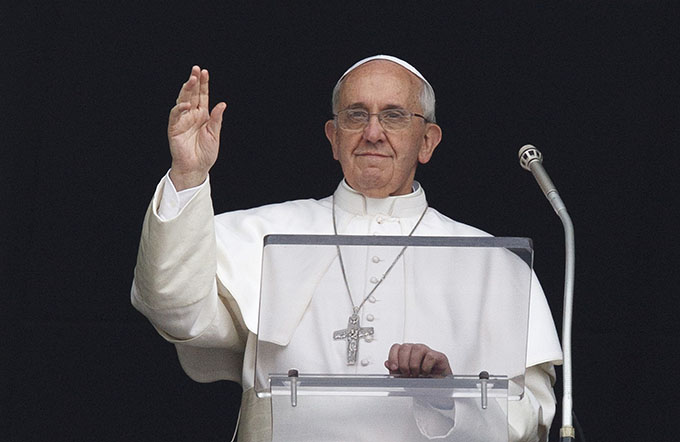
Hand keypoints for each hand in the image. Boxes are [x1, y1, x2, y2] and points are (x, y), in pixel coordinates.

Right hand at [168, 66, 226, 189]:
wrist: (196, 168)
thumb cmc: (205, 153)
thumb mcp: (214, 134)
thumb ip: (216, 119)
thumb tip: (222, 104)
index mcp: (202, 115)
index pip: (202, 96)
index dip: (204, 84)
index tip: (205, 72)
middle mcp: (192, 115)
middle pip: (192, 94)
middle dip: (194, 82)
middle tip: (196, 70)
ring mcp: (182, 120)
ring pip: (182, 100)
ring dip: (186, 90)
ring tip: (191, 80)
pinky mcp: (174, 128)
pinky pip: (176, 115)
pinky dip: (180, 108)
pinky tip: (186, 104)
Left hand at [385, 343, 451, 376]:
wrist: (436, 386)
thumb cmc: (420, 379)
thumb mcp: (404, 377)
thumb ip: (395, 370)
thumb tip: (387, 363)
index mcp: (406, 352)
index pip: (396, 347)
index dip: (393, 357)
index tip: (394, 368)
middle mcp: (415, 349)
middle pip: (405, 347)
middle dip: (403, 363)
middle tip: (406, 374)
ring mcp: (427, 351)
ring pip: (417, 349)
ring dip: (414, 365)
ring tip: (416, 374)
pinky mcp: (438, 356)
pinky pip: (430, 357)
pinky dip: (425, 367)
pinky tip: (425, 373)